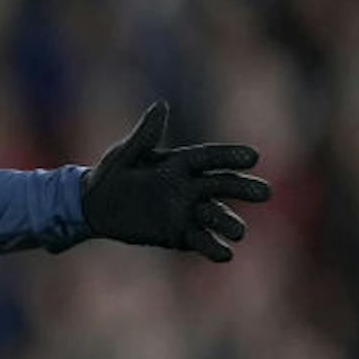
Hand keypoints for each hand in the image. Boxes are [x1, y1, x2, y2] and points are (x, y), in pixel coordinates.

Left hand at [81, 101, 270, 261]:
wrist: (94, 207)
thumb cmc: (110, 174)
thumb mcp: (125, 154)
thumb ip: (144, 134)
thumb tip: (161, 105)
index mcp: (180, 163)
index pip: (210, 158)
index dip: (230, 157)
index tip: (253, 157)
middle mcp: (190, 187)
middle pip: (223, 186)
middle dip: (243, 189)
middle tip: (264, 193)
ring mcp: (187, 212)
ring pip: (216, 216)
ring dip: (229, 223)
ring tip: (239, 232)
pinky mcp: (179, 235)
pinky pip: (201, 241)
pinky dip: (214, 247)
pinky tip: (224, 253)